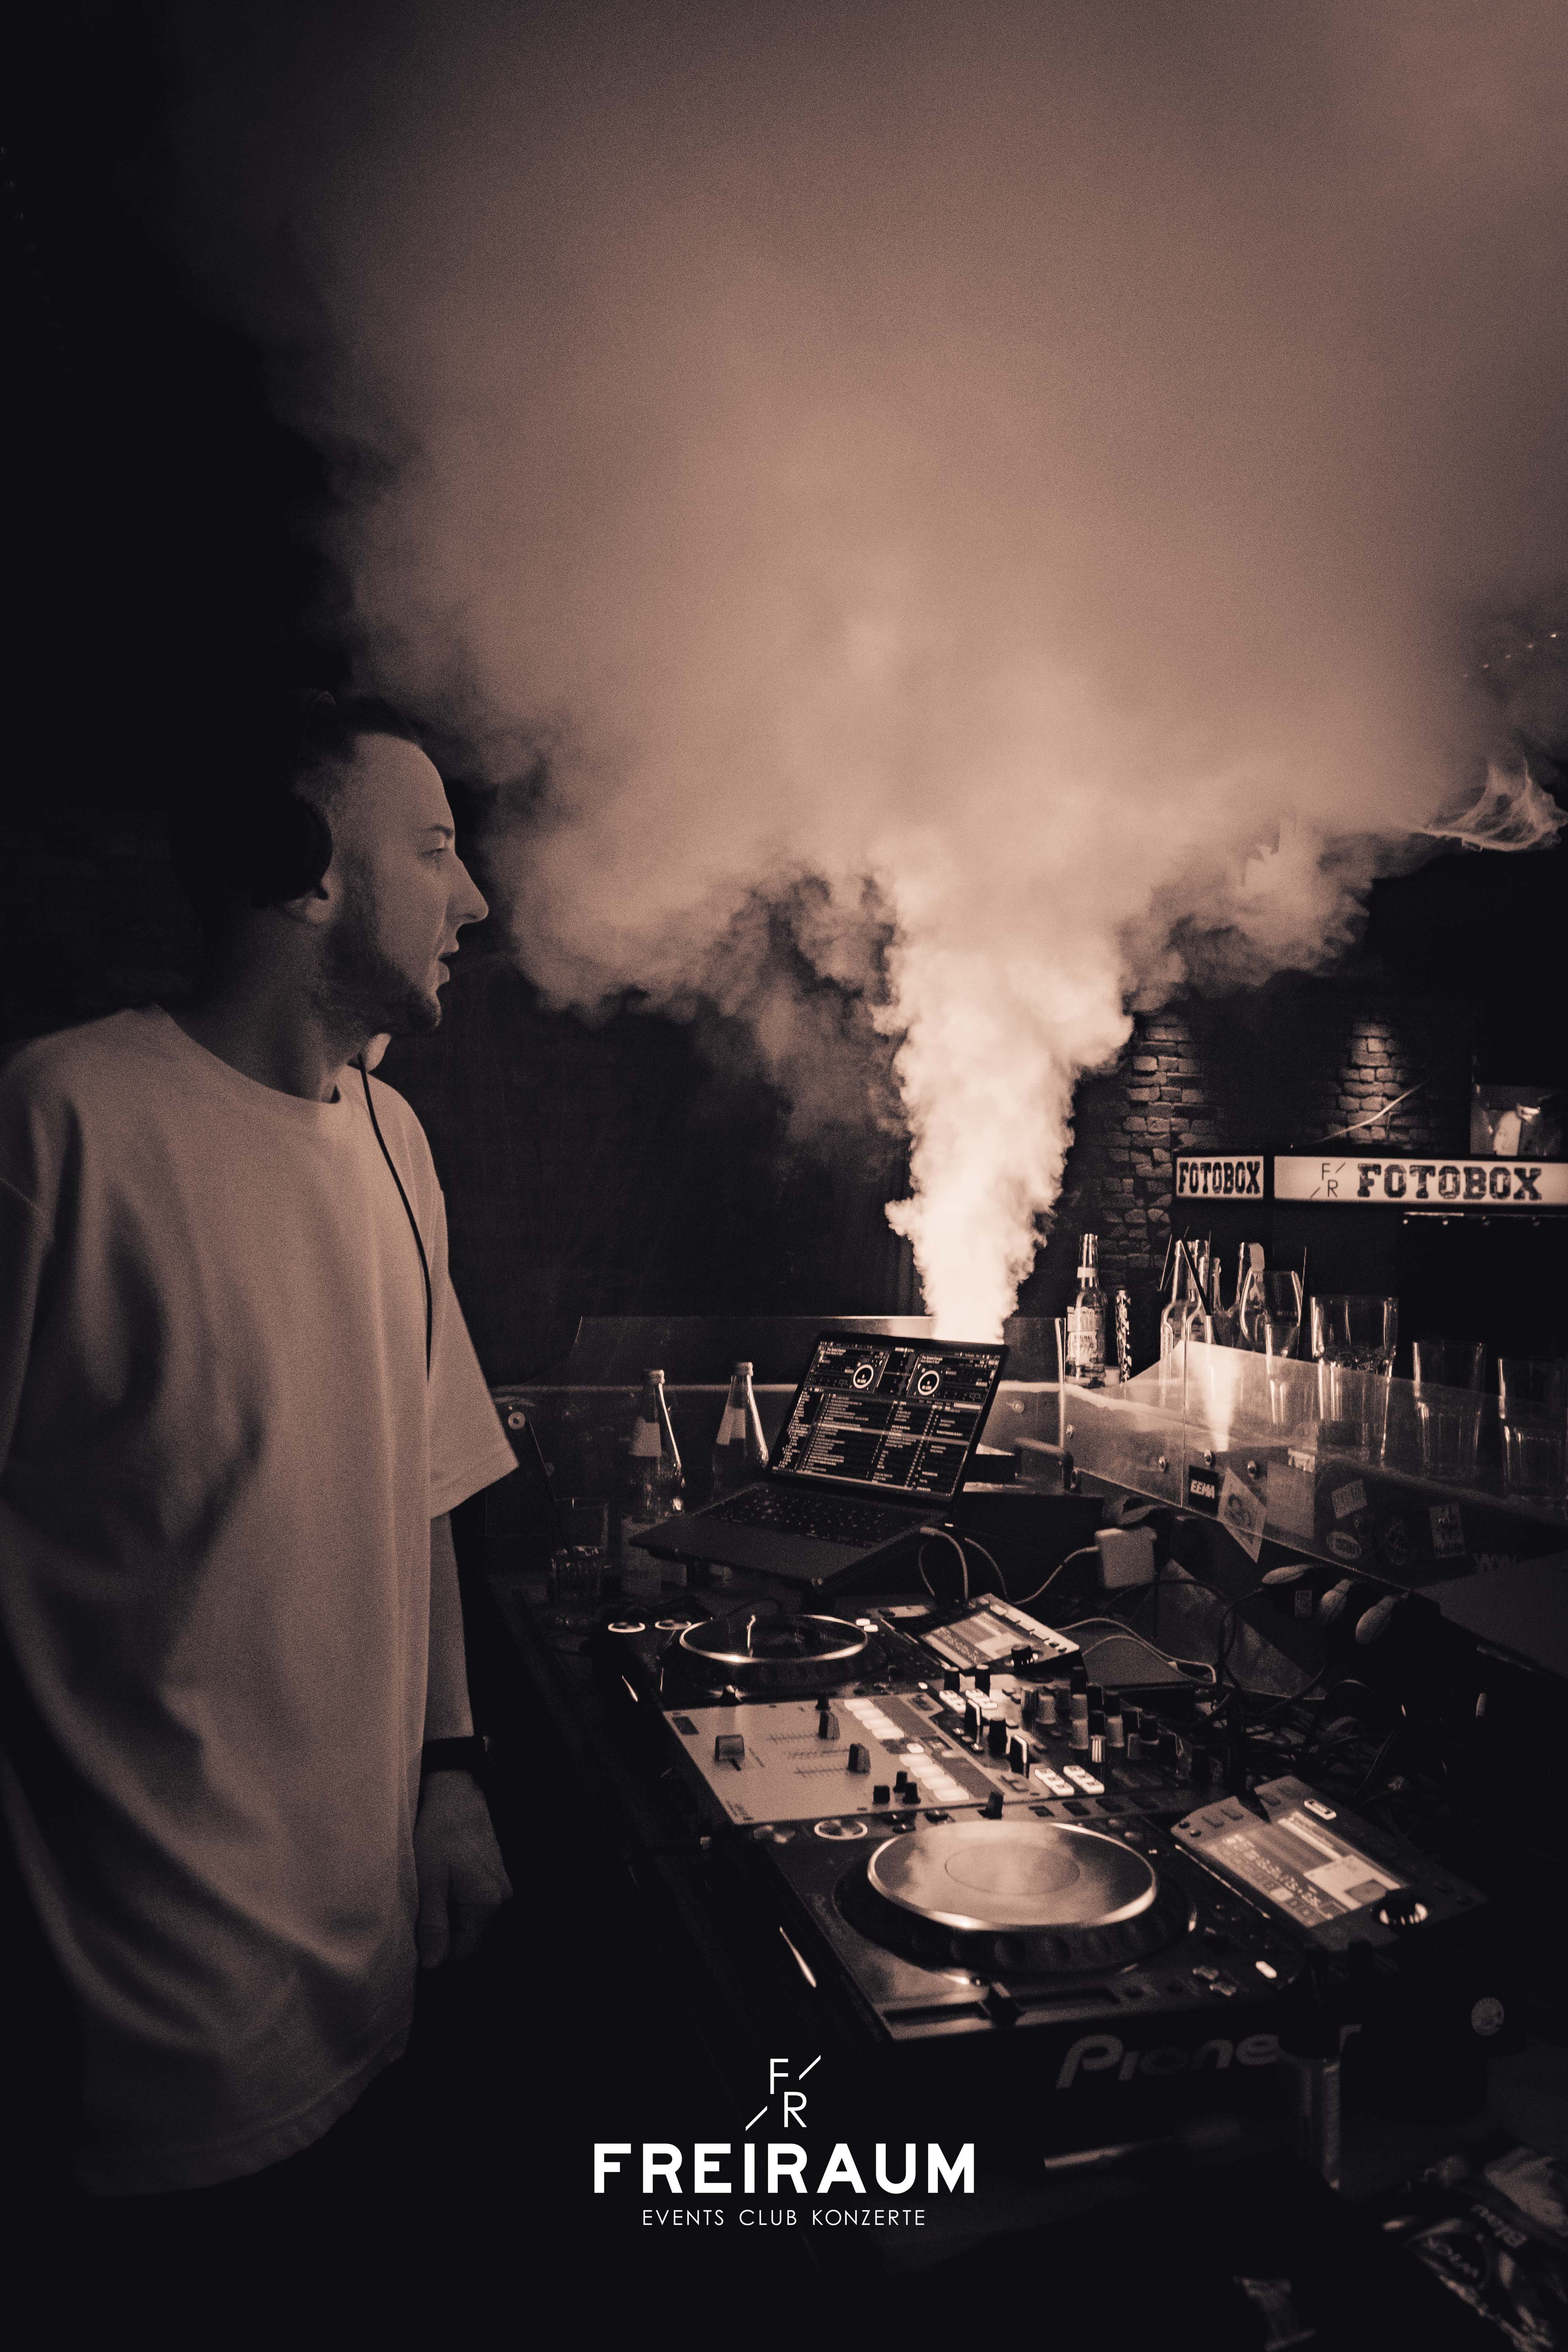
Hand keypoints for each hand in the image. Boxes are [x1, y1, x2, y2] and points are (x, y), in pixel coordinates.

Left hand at [413, 1771, 511, 1968]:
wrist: (456, 1793)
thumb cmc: (439, 1833)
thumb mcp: (428, 1880)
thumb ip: (433, 1925)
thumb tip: (433, 1965)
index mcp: (486, 1903)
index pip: (464, 1953)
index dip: (437, 1953)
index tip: (415, 1940)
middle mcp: (501, 1898)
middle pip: (470, 1937)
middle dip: (444, 1934)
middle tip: (419, 1914)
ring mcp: (501, 1886)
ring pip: (471, 1920)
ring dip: (449, 1916)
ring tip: (429, 1896)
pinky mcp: (496, 1875)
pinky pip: (475, 1903)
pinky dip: (457, 1901)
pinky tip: (441, 1884)